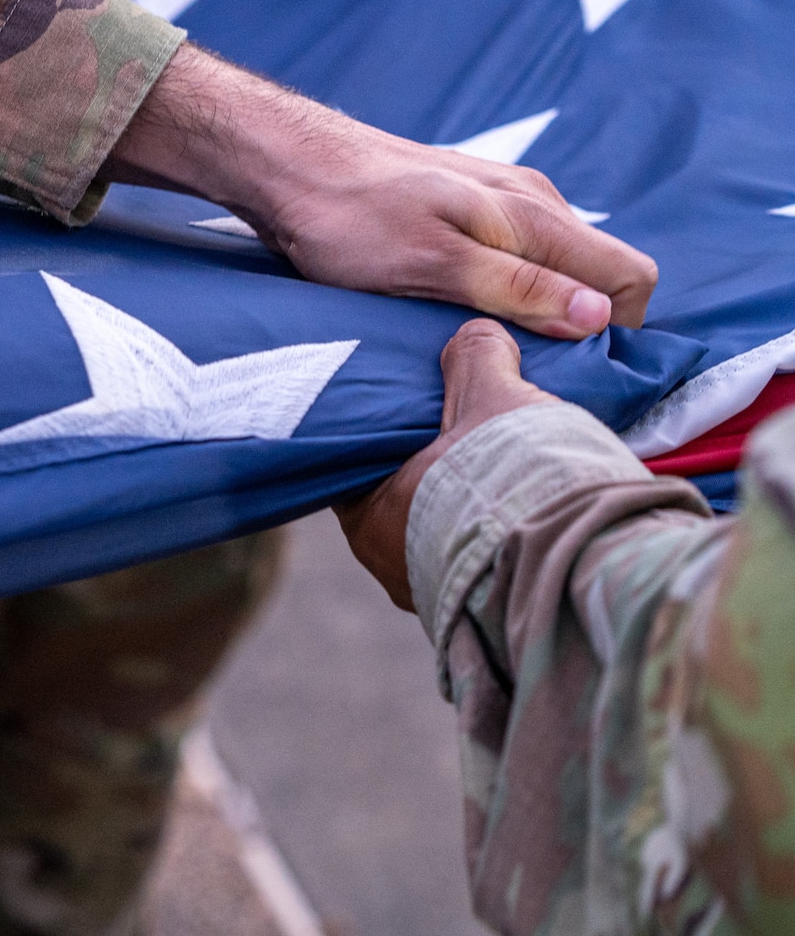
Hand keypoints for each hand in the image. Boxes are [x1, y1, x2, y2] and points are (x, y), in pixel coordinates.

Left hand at [102, 44, 658, 338]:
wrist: (282, 163)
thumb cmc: (346, 216)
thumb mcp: (430, 263)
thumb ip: (514, 286)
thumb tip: (598, 316)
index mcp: (534, 215)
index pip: (631, 277)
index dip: (617, 332)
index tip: (571, 373)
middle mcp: (530, 202)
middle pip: (597, 275)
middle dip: (577, 327)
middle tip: (522, 370)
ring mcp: (496, 202)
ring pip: (553, 267)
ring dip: (535, 311)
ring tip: (486, 349)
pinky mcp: (460, 208)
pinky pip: (511, 258)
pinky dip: (501, 291)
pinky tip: (457, 314)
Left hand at [336, 320, 555, 608]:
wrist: (589, 562)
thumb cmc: (516, 479)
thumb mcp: (492, 397)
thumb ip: (475, 357)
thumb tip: (475, 332)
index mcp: (368, 519)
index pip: (355, 466)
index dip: (384, 433)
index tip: (410, 408)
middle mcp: (391, 565)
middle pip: (401, 499)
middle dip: (430, 471)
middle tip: (461, 435)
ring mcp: (437, 593)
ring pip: (442, 532)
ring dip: (467, 506)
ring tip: (501, 469)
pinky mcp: (487, 613)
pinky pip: (482, 561)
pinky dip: (497, 535)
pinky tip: (525, 507)